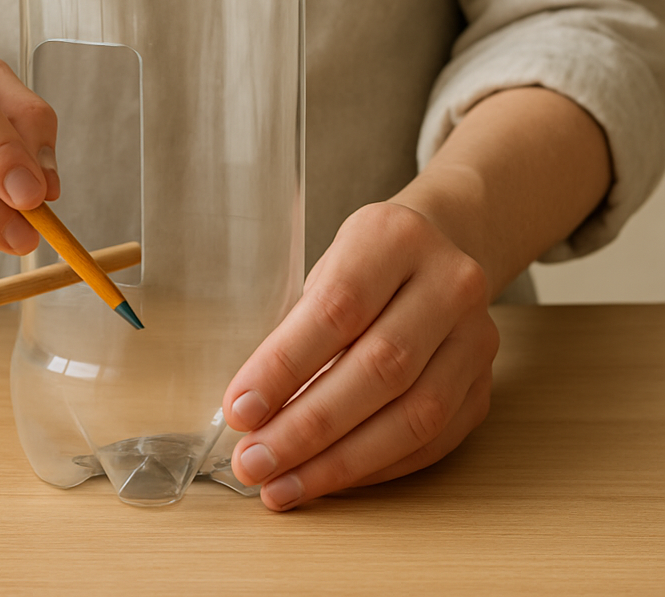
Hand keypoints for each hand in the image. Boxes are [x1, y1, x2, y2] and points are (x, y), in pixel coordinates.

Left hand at [223, 201, 498, 510]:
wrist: (439, 251)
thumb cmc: (365, 265)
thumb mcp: (325, 269)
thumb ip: (297, 331)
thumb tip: (254, 412)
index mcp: (395, 239)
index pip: (337, 310)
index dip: (284, 367)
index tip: (240, 410)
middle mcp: (449, 284)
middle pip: (380, 369)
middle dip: (307, 427)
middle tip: (254, 461)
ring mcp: (477, 338)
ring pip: (413, 417)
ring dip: (339, 462)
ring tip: (282, 485)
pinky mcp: (484, 385)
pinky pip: (432, 443)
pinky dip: (374, 468)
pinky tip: (328, 478)